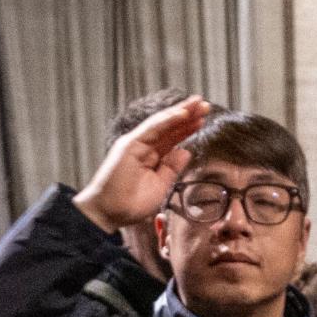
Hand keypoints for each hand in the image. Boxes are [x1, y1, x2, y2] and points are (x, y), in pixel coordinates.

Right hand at [74, 95, 213, 230]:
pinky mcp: (130, 144)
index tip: (203, 119)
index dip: (187, 128)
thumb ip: (172, 168)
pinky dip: (168, 120)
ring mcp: (136, 143)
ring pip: (162, 123)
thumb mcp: (160, 185)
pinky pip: (152, 128)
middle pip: (169, 127)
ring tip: (199, 103)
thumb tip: (185, 152)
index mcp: (151, 156)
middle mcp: (143, 146)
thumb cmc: (131, 203)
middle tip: (205, 105)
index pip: (172, 138)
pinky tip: (182, 113)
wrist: (110, 213)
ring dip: (181, 112)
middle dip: (188, 116)